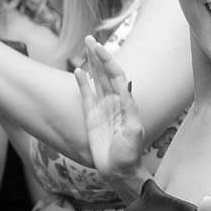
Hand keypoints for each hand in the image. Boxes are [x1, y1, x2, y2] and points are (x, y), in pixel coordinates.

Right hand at [74, 36, 144, 182]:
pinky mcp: (91, 117)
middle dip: (98, 56)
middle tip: (89, 39)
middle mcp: (114, 101)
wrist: (118, 171)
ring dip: (90, 64)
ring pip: (95, 80)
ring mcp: (102, 108)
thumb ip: (128, 107)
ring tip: (85, 47)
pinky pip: (85, 96)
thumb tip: (125, 83)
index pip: (116, 75)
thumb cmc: (129, 153)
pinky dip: (81, 83)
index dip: (108, 60)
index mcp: (125, 102)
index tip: (99, 48)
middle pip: (105, 73)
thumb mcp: (133, 130)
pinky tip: (77, 70)